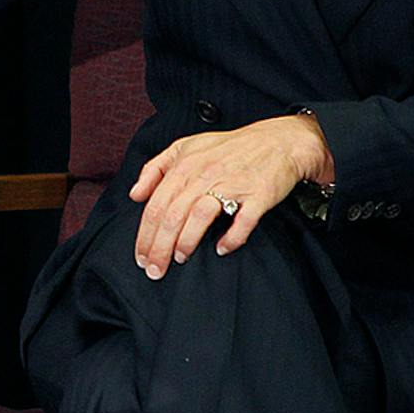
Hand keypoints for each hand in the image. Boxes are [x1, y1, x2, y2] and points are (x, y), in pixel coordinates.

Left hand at [127, 114, 333, 278]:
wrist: (278, 141)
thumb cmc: (229, 148)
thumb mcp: (185, 147)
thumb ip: (155, 168)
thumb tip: (135, 194)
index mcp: (184, 164)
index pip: (156, 205)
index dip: (145, 234)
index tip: (141, 256)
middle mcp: (204, 173)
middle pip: (173, 215)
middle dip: (160, 247)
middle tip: (155, 270)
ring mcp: (232, 184)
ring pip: (200, 216)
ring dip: (186, 242)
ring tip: (179, 259)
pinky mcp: (258, 195)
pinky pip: (243, 221)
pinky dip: (231, 238)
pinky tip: (221, 249)